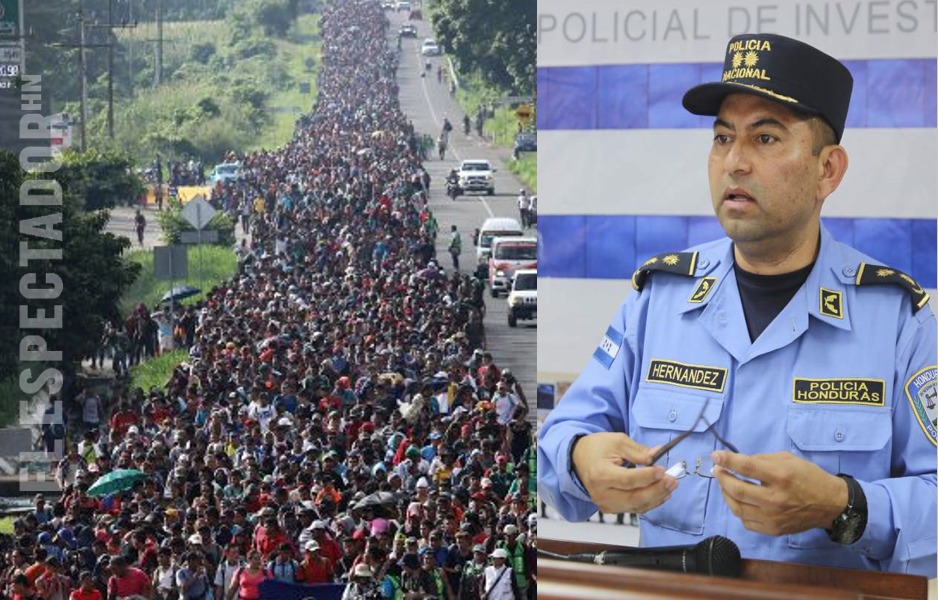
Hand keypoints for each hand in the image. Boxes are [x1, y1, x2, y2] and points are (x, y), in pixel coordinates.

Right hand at [571, 432, 676, 513]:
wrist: (579, 459)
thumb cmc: (597, 448)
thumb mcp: (617, 441)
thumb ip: (638, 451)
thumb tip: (657, 455)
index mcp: (600, 474)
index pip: (628, 480)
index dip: (647, 477)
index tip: (662, 470)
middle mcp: (601, 493)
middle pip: (634, 498)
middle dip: (657, 490)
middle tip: (672, 480)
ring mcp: (605, 504)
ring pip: (637, 506)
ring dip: (657, 497)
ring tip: (671, 485)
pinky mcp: (610, 509)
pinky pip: (635, 508)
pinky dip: (650, 502)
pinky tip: (662, 493)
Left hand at [711, 450, 847, 535]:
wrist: (830, 504)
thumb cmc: (809, 477)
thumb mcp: (788, 459)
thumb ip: (762, 459)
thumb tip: (738, 462)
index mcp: (780, 476)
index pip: (746, 467)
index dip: (727, 460)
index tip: (715, 455)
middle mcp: (775, 499)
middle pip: (737, 490)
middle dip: (722, 478)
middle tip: (717, 470)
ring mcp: (774, 518)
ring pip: (738, 508)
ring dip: (726, 494)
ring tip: (725, 485)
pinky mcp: (774, 530)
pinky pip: (746, 522)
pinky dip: (738, 510)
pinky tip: (739, 501)